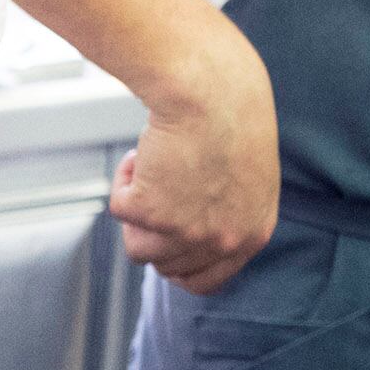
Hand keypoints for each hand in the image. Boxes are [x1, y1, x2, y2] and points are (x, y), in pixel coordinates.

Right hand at [108, 26, 277, 296]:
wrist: (211, 88)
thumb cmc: (230, 116)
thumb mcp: (246, 178)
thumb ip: (226, 214)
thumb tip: (185, 240)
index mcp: (252, 235)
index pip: (206, 281)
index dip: (179, 265)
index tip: (165, 244)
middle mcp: (222, 241)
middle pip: (166, 264)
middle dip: (154, 230)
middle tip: (160, 186)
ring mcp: (185, 231)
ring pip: (137, 246)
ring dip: (137, 208)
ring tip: (152, 167)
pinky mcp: (150, 212)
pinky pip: (118, 208)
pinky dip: (124, 178)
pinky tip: (144, 151)